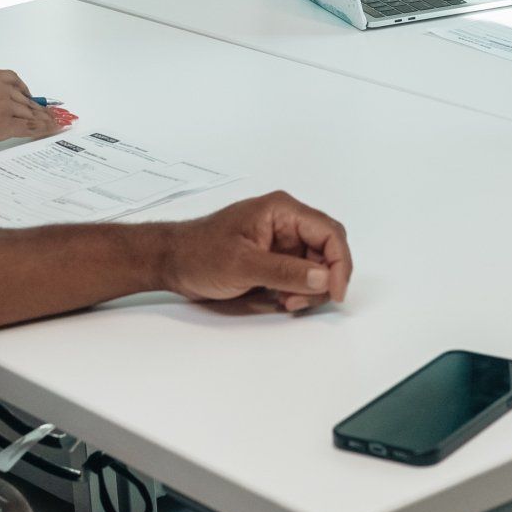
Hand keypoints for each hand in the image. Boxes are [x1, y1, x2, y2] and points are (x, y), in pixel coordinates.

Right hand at [0, 69, 58, 164]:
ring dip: (43, 119)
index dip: (23, 91)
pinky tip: (49, 131)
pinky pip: (28, 126)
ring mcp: (0, 102)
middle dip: (36, 107)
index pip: (10, 80)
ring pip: (28, 111)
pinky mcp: (3, 121)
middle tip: (47, 114)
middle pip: (23, 96)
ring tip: (54, 124)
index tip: (30, 98)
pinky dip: (42, 129)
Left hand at [161, 192, 352, 312]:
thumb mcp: (242, 265)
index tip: (335, 291)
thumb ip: (285, 271)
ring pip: (317, 265)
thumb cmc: (198, 253)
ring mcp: (281, 240)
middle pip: (328, 250)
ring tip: (286, 301)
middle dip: (323, 278)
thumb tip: (323, 277)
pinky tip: (280, 299)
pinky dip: (298, 290)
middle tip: (300, 300)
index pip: (329, 232)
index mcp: (282, 210)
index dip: (339, 263)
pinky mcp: (275, 257)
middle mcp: (286, 221)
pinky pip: (301, 274)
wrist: (171, 261)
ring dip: (309, 288)